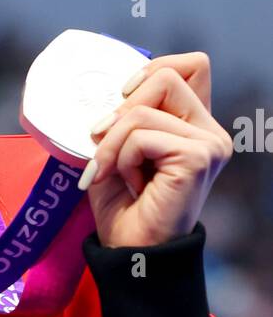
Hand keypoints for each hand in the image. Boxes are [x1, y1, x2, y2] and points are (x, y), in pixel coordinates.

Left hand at [78, 51, 232, 246]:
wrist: (130, 251)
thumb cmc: (123, 205)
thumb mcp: (116, 148)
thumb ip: (124, 115)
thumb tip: (112, 95)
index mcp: (195, 124)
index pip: (191, 65)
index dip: (153, 69)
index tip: (122, 98)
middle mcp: (210, 131)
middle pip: (165, 77)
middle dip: (121, 111)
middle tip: (105, 148)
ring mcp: (210, 143)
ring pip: (144, 109)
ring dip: (113, 143)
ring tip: (116, 174)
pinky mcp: (199, 157)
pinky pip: (142, 136)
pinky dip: (121, 158)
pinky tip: (130, 184)